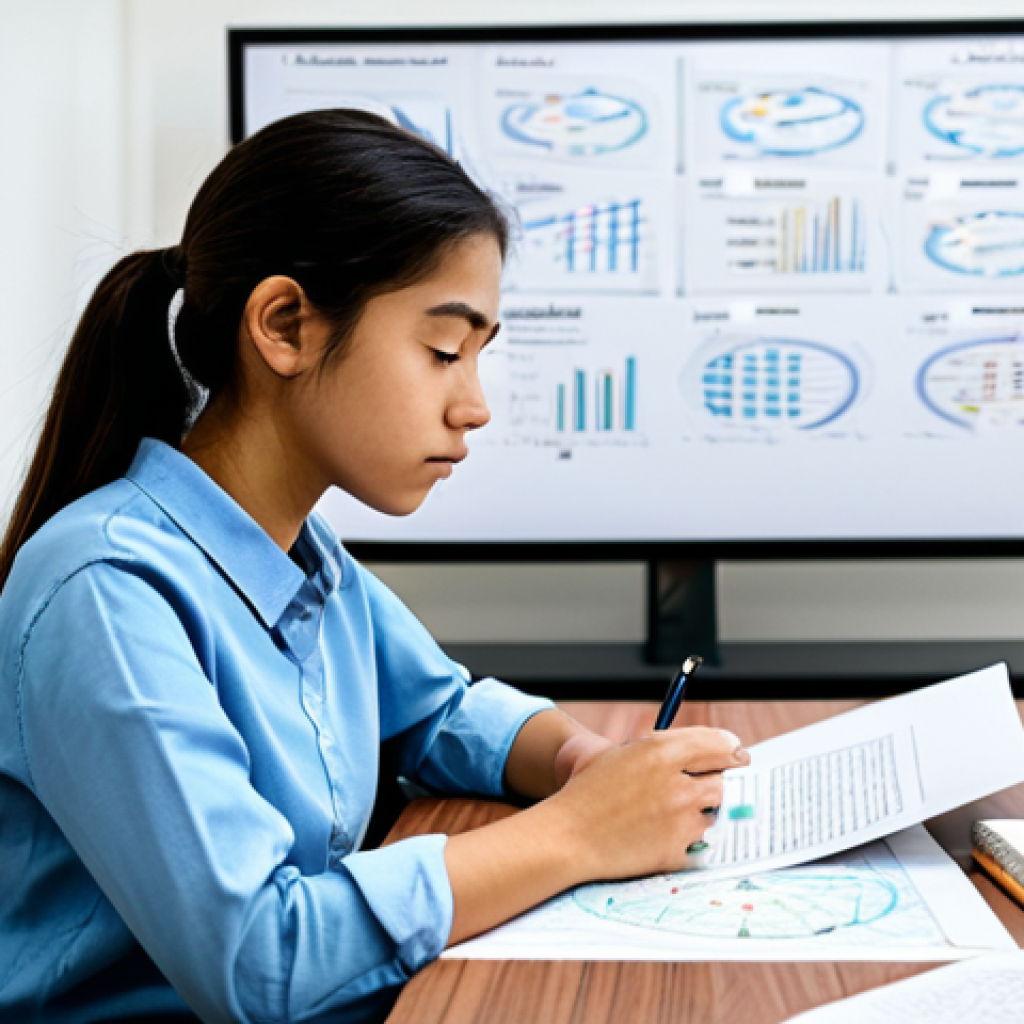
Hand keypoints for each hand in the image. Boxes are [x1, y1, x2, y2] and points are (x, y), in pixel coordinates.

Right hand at [548, 727, 749, 881]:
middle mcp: (675, 784)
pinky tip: (666, 834)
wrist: (568, 836)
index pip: (718, 744)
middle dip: (716, 781)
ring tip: (676, 812)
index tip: (737, 754)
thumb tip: (717, 746)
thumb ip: (666, 746)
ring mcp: (679, 821)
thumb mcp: (623, 752)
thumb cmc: (590, 791)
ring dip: (703, 811)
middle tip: (706, 784)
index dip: (730, 749)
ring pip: (714, 813)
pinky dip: (690, 839)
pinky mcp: (677, 851)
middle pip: (722, 780)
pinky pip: (700, 842)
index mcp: (659, 751)